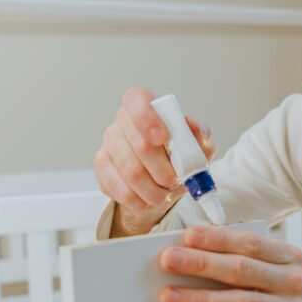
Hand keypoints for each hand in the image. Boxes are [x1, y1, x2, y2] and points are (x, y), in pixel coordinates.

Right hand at [94, 88, 215, 234]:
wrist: (163, 179)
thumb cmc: (180, 154)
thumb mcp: (198, 144)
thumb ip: (200, 135)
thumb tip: (192, 127)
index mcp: (145, 105)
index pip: (136, 100)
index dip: (147, 118)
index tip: (163, 138)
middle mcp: (123, 122)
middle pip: (139, 144)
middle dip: (164, 169)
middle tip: (175, 179)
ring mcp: (109, 145)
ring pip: (131, 173)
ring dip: (155, 189)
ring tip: (166, 192)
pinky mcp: (102, 170)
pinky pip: (122, 191)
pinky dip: (142, 201)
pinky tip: (150, 198)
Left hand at [157, 226, 301, 301]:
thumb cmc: (283, 301)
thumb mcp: (274, 275)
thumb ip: (245, 263)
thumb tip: (192, 254)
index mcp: (289, 257)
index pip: (250, 243)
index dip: (218, 239)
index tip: (187, 237)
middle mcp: (293, 281)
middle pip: (242, 269)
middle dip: (201, 264)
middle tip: (168, 261)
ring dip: (200, 300)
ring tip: (168, 297)